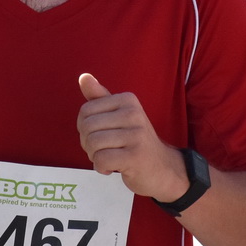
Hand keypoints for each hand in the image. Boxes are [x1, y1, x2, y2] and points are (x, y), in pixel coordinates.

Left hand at [77, 73, 188, 200]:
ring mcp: (136, 135)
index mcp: (128, 100)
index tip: (101, 135)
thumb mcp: (119, 116)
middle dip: (87, 143)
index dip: (85, 128)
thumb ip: (100, 98)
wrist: (162, 168)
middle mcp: (133, 113)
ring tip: (108, 158)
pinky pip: (101, 160)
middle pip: (87, 127)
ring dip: (94, 156)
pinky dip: (101, 167)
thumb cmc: (134, 141)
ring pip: (92, 144)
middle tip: (103, 150)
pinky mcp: (135, 156)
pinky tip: (112, 168)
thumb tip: (83, 77)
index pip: (86, 110)